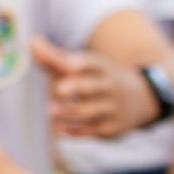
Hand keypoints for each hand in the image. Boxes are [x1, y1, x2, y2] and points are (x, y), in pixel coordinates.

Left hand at [32, 36, 159, 138]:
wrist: (141, 101)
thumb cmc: (100, 80)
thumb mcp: (86, 67)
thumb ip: (56, 58)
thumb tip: (31, 42)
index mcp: (102, 68)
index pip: (92, 63)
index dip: (80, 64)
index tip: (66, 65)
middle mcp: (109, 86)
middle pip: (93, 86)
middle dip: (77, 87)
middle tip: (60, 89)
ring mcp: (112, 108)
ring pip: (90, 111)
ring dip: (70, 112)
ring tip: (51, 112)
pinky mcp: (112, 127)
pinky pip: (93, 130)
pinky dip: (76, 130)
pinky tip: (61, 129)